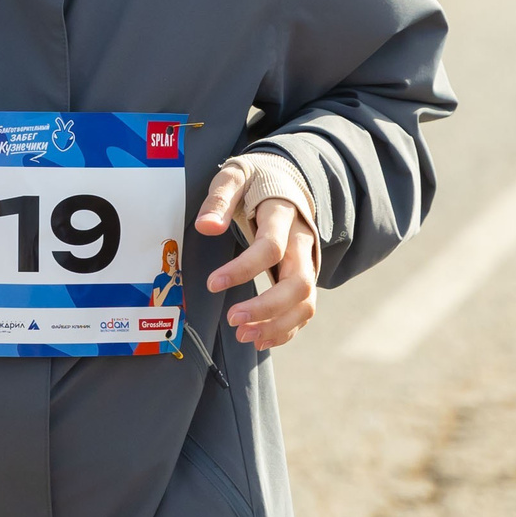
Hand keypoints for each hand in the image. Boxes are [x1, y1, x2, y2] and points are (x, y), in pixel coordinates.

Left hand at [194, 162, 318, 350]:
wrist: (287, 180)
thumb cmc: (256, 181)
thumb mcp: (236, 177)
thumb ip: (220, 199)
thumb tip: (206, 226)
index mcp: (284, 216)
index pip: (270, 247)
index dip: (243, 269)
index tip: (212, 284)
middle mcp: (302, 242)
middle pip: (298, 282)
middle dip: (267, 307)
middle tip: (233, 321)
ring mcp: (308, 262)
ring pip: (306, 301)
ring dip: (277, 325)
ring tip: (244, 336)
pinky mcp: (305, 277)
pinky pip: (304, 309)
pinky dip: (286, 329)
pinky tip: (260, 339)